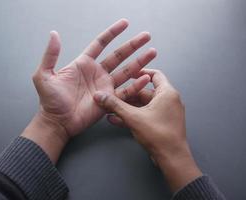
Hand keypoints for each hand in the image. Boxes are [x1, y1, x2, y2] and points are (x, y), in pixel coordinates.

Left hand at [22, 19, 155, 162]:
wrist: (57, 122)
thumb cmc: (49, 101)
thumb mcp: (44, 75)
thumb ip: (51, 55)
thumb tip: (54, 34)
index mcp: (83, 64)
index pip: (100, 44)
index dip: (112, 33)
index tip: (125, 23)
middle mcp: (97, 73)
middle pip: (118, 55)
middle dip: (133, 45)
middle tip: (146, 36)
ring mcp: (105, 86)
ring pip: (126, 71)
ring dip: (139, 62)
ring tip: (152, 52)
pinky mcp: (109, 100)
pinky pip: (125, 91)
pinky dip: (136, 85)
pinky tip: (146, 78)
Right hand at [93, 69, 201, 191]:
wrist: (171, 158)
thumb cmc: (159, 135)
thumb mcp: (133, 117)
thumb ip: (115, 105)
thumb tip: (100, 96)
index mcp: (167, 93)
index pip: (155, 75)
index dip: (140, 72)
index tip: (127, 73)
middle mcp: (169, 100)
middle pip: (145, 92)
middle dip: (128, 95)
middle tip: (113, 95)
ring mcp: (166, 113)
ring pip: (144, 105)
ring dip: (128, 107)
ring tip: (112, 109)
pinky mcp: (162, 123)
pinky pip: (146, 115)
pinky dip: (134, 115)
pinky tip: (118, 120)